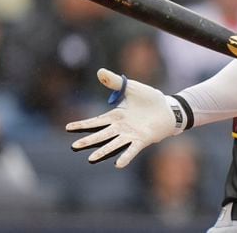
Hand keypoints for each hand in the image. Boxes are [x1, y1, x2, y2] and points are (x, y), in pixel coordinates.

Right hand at [66, 68, 182, 167]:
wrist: (168, 107)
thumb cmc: (149, 99)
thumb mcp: (131, 88)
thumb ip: (115, 82)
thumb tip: (99, 71)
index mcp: (116, 116)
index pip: (96, 122)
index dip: (82, 125)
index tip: (67, 128)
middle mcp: (121, 128)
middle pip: (101, 135)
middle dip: (88, 141)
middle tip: (74, 147)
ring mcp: (131, 134)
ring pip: (113, 144)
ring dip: (103, 151)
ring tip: (91, 159)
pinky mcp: (142, 139)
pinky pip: (132, 149)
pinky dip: (126, 156)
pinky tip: (118, 164)